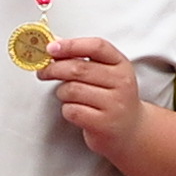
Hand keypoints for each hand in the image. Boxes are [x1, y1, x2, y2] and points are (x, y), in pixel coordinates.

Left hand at [41, 36, 151, 167]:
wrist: (131, 130)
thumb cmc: (112, 99)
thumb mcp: (106, 74)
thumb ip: (83, 58)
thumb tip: (55, 45)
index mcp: (121, 65)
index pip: (96, 46)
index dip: (71, 45)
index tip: (51, 48)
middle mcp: (121, 82)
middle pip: (78, 68)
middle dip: (54, 69)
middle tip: (43, 72)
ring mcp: (114, 104)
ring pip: (72, 90)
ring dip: (62, 92)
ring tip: (67, 96)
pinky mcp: (103, 124)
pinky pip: (72, 110)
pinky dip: (67, 109)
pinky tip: (74, 110)